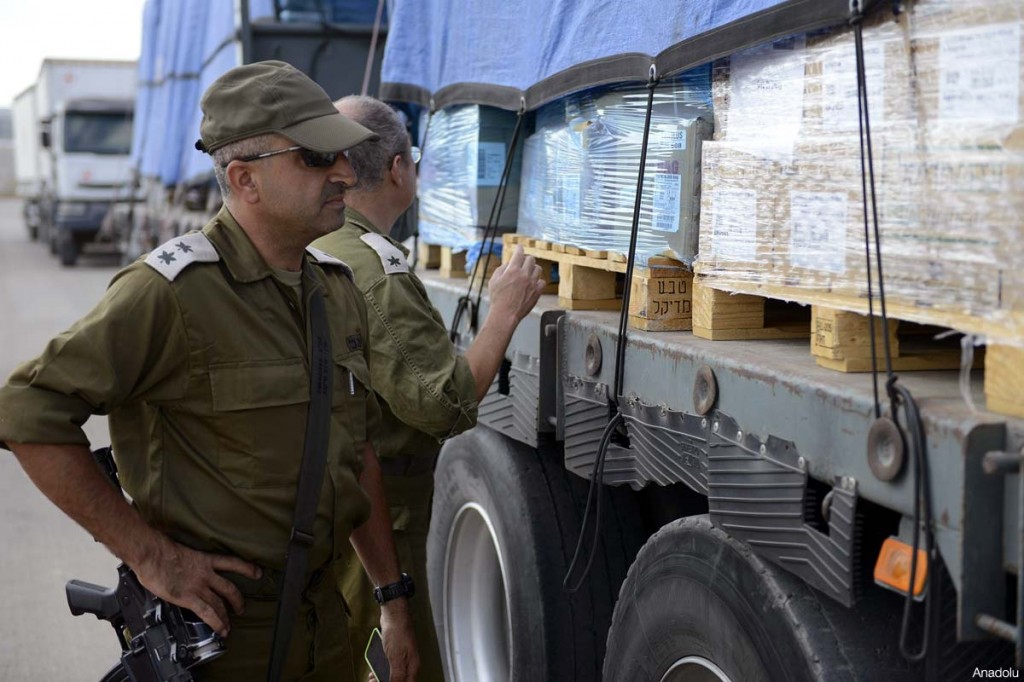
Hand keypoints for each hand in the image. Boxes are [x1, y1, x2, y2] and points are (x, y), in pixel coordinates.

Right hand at [132, 534, 261, 637]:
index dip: (247, 568)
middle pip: (229, 588)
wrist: (152, 554)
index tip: (258, 572)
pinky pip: (207, 612)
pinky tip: (221, 629)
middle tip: (241, 609)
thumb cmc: (159, 551)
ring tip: (229, 626)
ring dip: (226, 616)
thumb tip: (180, 570)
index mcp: (204, 560)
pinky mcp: (188, 597)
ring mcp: (198, 586)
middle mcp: (205, 573)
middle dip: (238, 600)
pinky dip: (216, 622)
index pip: (231, 563)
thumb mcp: (180, 553)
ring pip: (220, 603)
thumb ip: (185, 564)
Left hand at [380, 601, 419, 681]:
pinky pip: (389, 665)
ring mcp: (403, 657)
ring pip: (394, 674)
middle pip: (400, 680)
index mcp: (412, 667)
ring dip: (382, 677)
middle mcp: (409, 664)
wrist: (394, 614)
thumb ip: (397, 675)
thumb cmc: (397, 634)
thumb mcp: (396, 657)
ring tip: (372, 678)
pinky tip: (373, 670)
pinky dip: (381, 669)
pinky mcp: (396, 652)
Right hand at [487, 245, 544, 324]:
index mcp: (512, 270)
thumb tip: (509, 263)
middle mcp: (524, 275)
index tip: (520, 247)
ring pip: (538, 269)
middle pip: (531, 259)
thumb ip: (502, 269)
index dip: (519, 248)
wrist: (505, 314)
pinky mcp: (537, 292)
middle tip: (523, 262)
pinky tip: (533, 283)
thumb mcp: (494, 280)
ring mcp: (532, 283)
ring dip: (533, 269)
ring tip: (528, 273)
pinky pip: (542, 281)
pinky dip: (538, 281)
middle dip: (526, 259)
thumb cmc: (497, 299)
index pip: (519, 254)